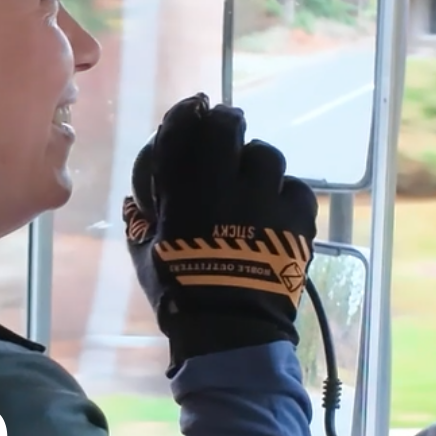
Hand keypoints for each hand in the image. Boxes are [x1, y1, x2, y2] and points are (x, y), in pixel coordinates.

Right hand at [122, 93, 317, 370]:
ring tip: (252, 178)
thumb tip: (136, 204)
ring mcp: (268, 197)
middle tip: (225, 131)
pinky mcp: (299, 219)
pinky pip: (295, 188)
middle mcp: (229, 180)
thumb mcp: (145, 254)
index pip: (186, 127)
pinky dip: (284, 193)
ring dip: (256, 161)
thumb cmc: (178, 291)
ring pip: (267, 155)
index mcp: (187, 185)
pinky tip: (276, 207)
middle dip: (226, 123)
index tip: (192, 107)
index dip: (188, 112)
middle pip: (231, 127)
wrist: (231, 327)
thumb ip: (141, 222)